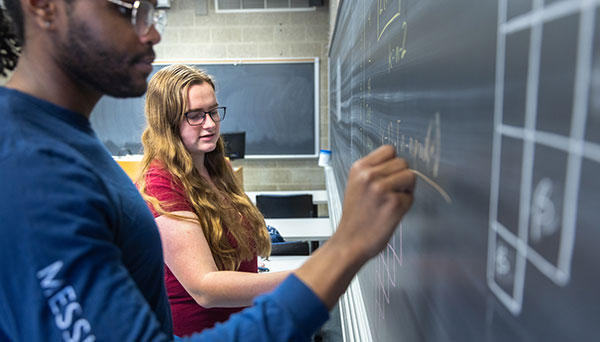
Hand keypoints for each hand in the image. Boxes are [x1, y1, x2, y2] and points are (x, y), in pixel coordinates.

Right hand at [337, 145, 414, 260]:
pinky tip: (391, 212)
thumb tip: (396, 164)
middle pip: (403, 162)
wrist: (350, 242)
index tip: (389, 175)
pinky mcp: (394, 204)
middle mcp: (369, 176)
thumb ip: (373, 171)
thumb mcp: (356, 185)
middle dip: (401, 176)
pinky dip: (405, 206)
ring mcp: (382, 189)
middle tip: (390, 192)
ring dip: (406, 189)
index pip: (389, 150)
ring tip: (391, 201)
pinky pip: (411, 197)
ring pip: (410, 176)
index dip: (392, 163)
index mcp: (359, 168)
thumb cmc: (355, 217)